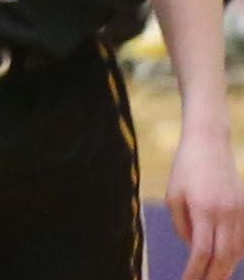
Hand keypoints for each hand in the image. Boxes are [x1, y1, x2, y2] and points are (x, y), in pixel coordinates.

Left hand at [173, 126, 243, 279]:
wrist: (209, 143)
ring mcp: (240, 212)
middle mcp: (225, 213)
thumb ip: (182, 225)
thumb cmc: (185, 168)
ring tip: (213, 277)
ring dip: (226, 268)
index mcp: (203, 209)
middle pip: (224, 257)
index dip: (195, 271)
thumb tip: (193, 249)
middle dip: (213, 276)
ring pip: (237, 251)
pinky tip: (227, 261)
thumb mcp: (174, 194)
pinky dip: (237, 253)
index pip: (201, 251)